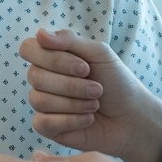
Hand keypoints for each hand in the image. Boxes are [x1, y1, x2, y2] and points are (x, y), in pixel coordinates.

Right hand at [20, 28, 161, 161]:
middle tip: (98, 89)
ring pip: (39, 100)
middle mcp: (43, 78)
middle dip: (72, 84)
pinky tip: (88, 118)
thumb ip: (69, 41)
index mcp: (52, 57)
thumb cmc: (117, 82)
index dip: (54, 59)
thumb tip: (39, 34)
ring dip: (74, 103)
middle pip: (35, 76)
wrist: (133, 116)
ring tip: (95, 103)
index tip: (84, 67)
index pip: (29, 49)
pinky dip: (71, 120)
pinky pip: (43, 123)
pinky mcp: (47, 127)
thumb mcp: (99, 54)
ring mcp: (43, 103)